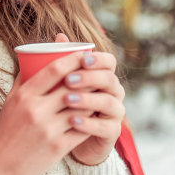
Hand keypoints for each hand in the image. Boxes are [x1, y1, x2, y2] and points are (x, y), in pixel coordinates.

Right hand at [0, 47, 90, 174]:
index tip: (84, 53)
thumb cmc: (7, 129)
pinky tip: (95, 113)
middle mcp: (36, 110)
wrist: (0, 166)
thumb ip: (25, 77)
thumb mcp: (11, 101)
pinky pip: (83, 127)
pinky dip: (91, 118)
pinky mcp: (58, 147)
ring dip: (93, 97)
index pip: (55, 69)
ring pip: (82, 106)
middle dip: (89, 75)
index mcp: (25, 95)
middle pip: (73, 85)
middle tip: (98, 70)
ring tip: (100, 90)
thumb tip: (37, 56)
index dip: (74, 59)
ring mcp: (49, 129)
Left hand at [62, 40, 125, 165]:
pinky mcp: (111, 132)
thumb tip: (59, 36)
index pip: (109, 62)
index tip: (81, 58)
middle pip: (109, 79)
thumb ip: (63, 61)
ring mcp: (115, 112)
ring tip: (67, 100)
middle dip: (89, 78)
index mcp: (103, 76)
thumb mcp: (62, 83)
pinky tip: (72, 121)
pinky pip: (105, 127)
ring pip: (108, 102)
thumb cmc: (66, 104)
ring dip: (87, 99)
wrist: (68, 137)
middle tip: (68, 80)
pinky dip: (89, 123)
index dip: (98, 59)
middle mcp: (113, 92)